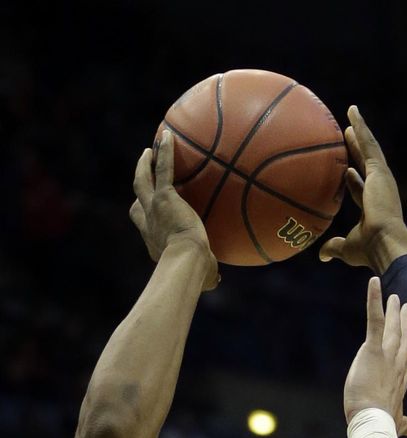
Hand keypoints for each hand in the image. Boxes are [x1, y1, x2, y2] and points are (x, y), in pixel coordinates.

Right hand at [129, 130, 218, 289]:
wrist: (187, 260)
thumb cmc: (195, 273)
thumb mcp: (201, 276)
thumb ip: (208, 276)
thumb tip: (217, 281)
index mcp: (154, 242)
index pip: (146, 227)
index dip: (145, 219)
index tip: (148, 214)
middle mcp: (149, 224)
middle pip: (137, 203)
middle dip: (139, 188)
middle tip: (143, 174)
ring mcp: (154, 208)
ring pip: (143, 181)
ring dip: (144, 165)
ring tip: (149, 150)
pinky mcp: (165, 197)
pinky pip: (163, 169)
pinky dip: (164, 152)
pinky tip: (167, 135)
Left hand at [319, 106, 406, 273]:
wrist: (386, 243)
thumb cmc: (369, 250)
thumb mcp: (348, 248)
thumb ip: (335, 247)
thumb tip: (322, 256)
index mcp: (373, 207)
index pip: (361, 190)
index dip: (353, 182)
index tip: (346, 172)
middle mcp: (379, 190)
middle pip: (366, 165)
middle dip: (358, 150)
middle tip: (349, 135)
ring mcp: (381, 179)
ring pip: (369, 149)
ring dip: (360, 132)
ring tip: (352, 114)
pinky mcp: (380, 171)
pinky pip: (368, 144)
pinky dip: (361, 128)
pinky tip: (352, 113)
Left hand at [344, 278, 406, 433]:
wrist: (374, 421)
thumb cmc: (383, 425)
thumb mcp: (397, 424)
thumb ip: (406, 424)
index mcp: (401, 381)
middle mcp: (397, 365)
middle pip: (403, 339)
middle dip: (405, 323)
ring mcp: (387, 355)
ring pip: (392, 328)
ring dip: (392, 311)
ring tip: (394, 298)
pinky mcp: (373, 349)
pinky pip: (374, 320)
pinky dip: (374, 300)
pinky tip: (374, 283)